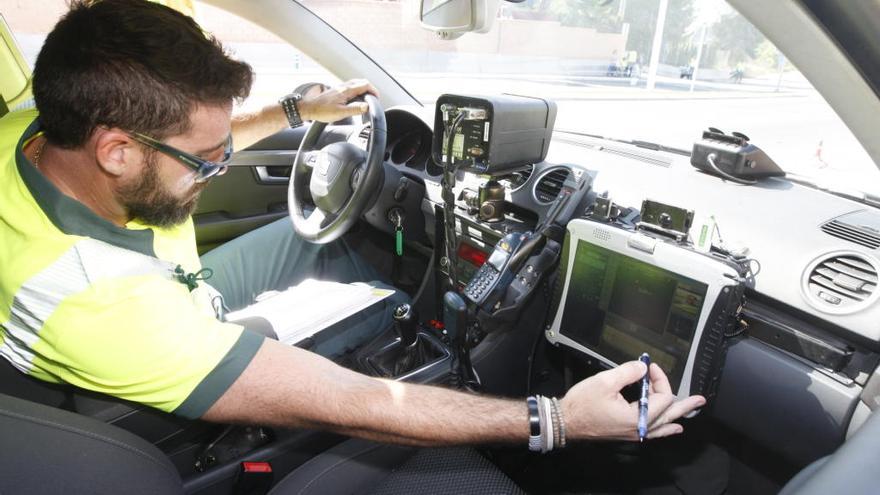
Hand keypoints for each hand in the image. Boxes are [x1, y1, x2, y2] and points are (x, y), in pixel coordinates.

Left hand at [297, 79, 378, 122]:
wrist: (309, 108)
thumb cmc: (322, 111)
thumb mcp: (340, 113)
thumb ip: (355, 109)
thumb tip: (367, 106)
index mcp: (346, 90)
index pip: (365, 85)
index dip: (374, 91)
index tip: (377, 98)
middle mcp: (343, 87)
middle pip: (361, 82)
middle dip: (370, 89)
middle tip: (374, 98)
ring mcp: (340, 88)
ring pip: (356, 83)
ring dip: (363, 89)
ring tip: (367, 98)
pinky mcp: (337, 91)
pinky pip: (350, 87)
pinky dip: (357, 90)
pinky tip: (355, 98)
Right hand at [560, 361, 705, 441]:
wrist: (565, 421)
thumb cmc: (582, 404)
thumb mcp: (605, 381)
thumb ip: (628, 372)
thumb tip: (642, 368)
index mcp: (636, 417)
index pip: (661, 397)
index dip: (659, 379)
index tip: (649, 367)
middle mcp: (638, 428)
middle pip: (668, 415)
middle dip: (684, 404)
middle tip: (699, 400)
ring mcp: (633, 433)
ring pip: (662, 425)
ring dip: (676, 414)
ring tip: (689, 411)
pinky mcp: (626, 433)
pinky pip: (653, 432)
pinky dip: (664, 428)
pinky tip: (671, 428)